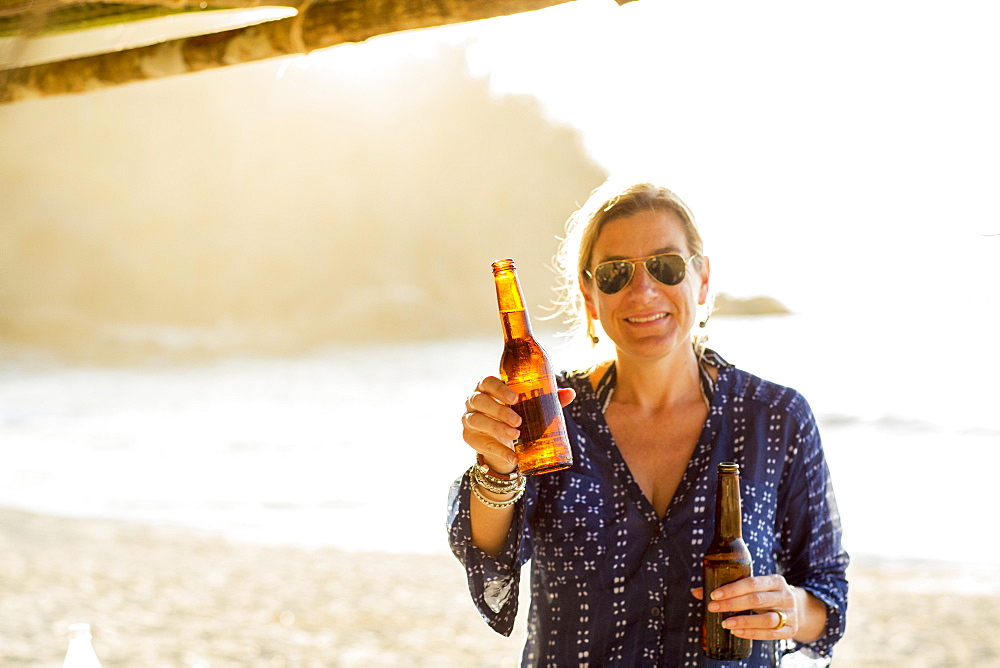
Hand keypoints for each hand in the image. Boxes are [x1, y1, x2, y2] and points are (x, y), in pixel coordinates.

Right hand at [461, 376, 575, 473]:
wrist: (504, 443)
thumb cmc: (517, 415)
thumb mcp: (531, 407)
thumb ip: (547, 399)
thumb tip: (570, 393)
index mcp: (488, 388)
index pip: (488, 382)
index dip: (499, 389)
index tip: (515, 398)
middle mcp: (474, 400)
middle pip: (479, 400)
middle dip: (499, 411)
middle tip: (518, 421)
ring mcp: (469, 419)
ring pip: (477, 420)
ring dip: (496, 428)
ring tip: (516, 435)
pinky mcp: (469, 437)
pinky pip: (481, 443)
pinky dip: (498, 451)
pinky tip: (512, 457)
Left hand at [691, 574, 796, 640]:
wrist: (798, 609)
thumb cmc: (768, 595)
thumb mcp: (755, 587)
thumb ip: (730, 588)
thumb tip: (696, 592)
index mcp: (775, 581)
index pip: (752, 582)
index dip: (732, 589)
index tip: (714, 594)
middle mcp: (785, 596)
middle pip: (756, 600)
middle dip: (732, 604)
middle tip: (713, 608)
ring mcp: (790, 614)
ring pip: (766, 619)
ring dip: (743, 621)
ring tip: (725, 623)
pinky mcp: (790, 630)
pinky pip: (770, 634)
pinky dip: (752, 634)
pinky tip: (736, 632)